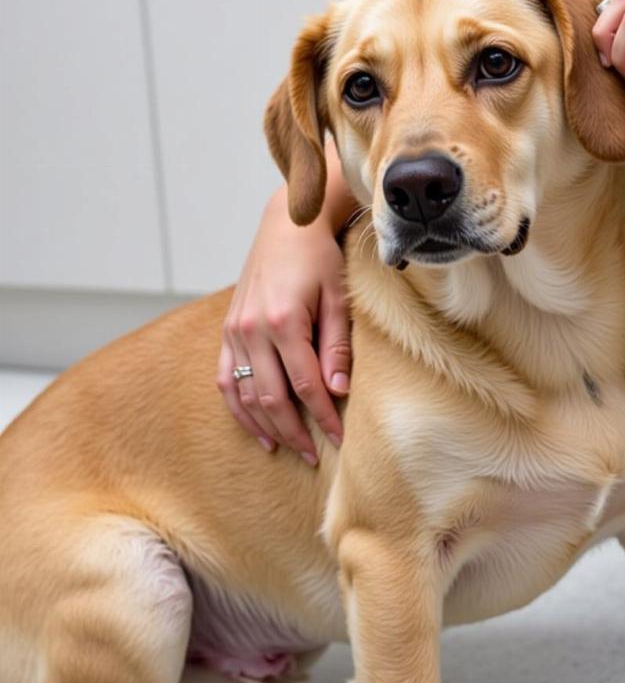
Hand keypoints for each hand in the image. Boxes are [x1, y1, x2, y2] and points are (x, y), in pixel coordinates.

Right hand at [217, 146, 352, 465]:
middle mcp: (252, 329)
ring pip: (246, 394)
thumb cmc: (319, 259)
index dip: (323, 416)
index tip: (340, 438)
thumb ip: (336, 346)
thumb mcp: (338, 298)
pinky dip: (240, 408)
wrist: (287, 227)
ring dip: (266, 426)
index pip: (306, 384)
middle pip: (272, 397)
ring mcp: (234, 332)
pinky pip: (227, 380)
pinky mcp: (226, 331)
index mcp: (283, 321)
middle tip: (314, 455)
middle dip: (295, 431)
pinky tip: (257, 427)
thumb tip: (338, 390)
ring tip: (286, 448)